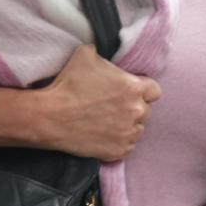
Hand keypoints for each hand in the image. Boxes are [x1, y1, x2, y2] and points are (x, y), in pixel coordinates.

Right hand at [0, 45, 161, 161]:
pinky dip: (119, 142)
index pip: (154, 90)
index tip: (130, 90)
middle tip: (114, 105)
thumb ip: (104, 55)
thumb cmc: (69, 84)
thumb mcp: (86, 54)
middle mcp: (136, 111)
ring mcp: (128, 133)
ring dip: (127, 125)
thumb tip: (104, 55)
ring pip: (137, 129)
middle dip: (133, 107)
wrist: (51, 116)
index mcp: (134, 87)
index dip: (143, 89)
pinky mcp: (118, 151)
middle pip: (146, 110)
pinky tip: (105, 134)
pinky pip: (127, 147)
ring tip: (108, 121)